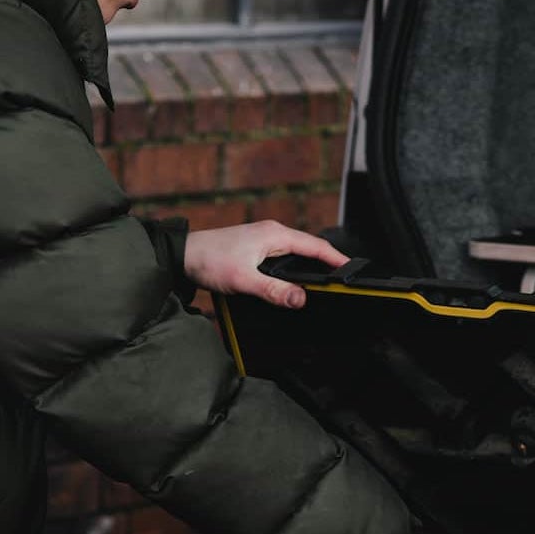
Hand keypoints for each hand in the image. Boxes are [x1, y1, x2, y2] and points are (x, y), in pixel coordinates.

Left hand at [181, 222, 347, 309]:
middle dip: (329, 263)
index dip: (337, 260)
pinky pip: (285, 257)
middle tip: (345, 281)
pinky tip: (297, 281)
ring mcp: (264, 240)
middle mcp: (272, 234)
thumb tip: (301, 299)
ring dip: (312, 266)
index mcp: (275, 235)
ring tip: (327, 282)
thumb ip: (274, 290)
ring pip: (297, 253)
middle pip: (310, 249)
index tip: (353, 272)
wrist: (182, 255)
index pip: (316, 246)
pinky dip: (296, 268)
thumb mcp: (243, 280)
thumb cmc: (209, 260)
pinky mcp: (256, 248)